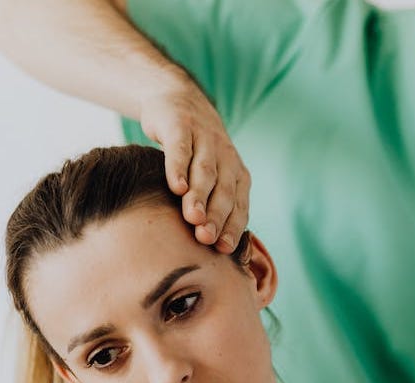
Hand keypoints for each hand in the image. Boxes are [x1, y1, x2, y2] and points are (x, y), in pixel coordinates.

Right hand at [138, 83, 250, 253]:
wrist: (177, 99)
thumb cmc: (193, 151)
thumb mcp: (207, 175)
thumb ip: (210, 204)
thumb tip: (208, 249)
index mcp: (236, 172)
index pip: (238, 204)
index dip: (232, 226)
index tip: (224, 250)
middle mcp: (225, 155)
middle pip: (223, 190)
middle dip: (217, 216)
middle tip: (206, 239)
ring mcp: (204, 138)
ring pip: (205, 171)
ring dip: (200, 195)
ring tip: (193, 218)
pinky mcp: (181, 125)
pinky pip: (181, 149)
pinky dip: (179, 168)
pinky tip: (175, 186)